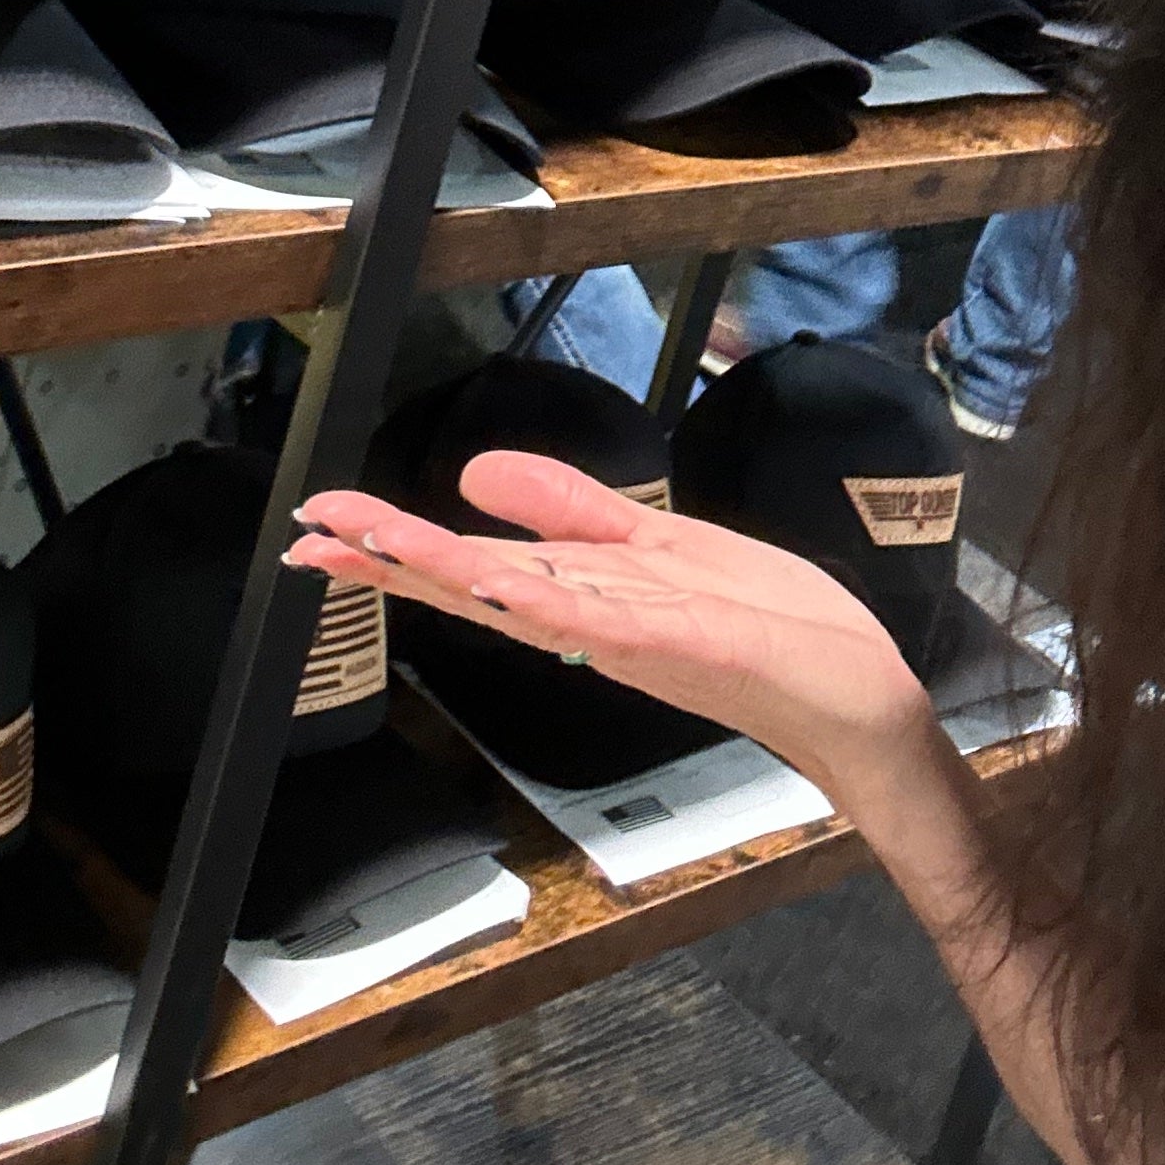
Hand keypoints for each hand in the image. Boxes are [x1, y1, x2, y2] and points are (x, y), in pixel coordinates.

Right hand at [284, 452, 936, 797]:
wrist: (854, 692)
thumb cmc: (765, 621)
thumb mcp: (655, 545)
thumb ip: (571, 508)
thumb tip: (478, 472)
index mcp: (581, 596)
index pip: (470, 563)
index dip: (394, 544)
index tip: (321, 525)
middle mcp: (591, 623)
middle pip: (475, 584)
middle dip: (393, 558)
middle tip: (310, 538)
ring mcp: (631, 636)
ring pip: (522, 600)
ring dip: (447, 572)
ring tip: (376, 547)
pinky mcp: (683, 641)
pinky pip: (602, 620)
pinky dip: (548, 601)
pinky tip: (497, 581)